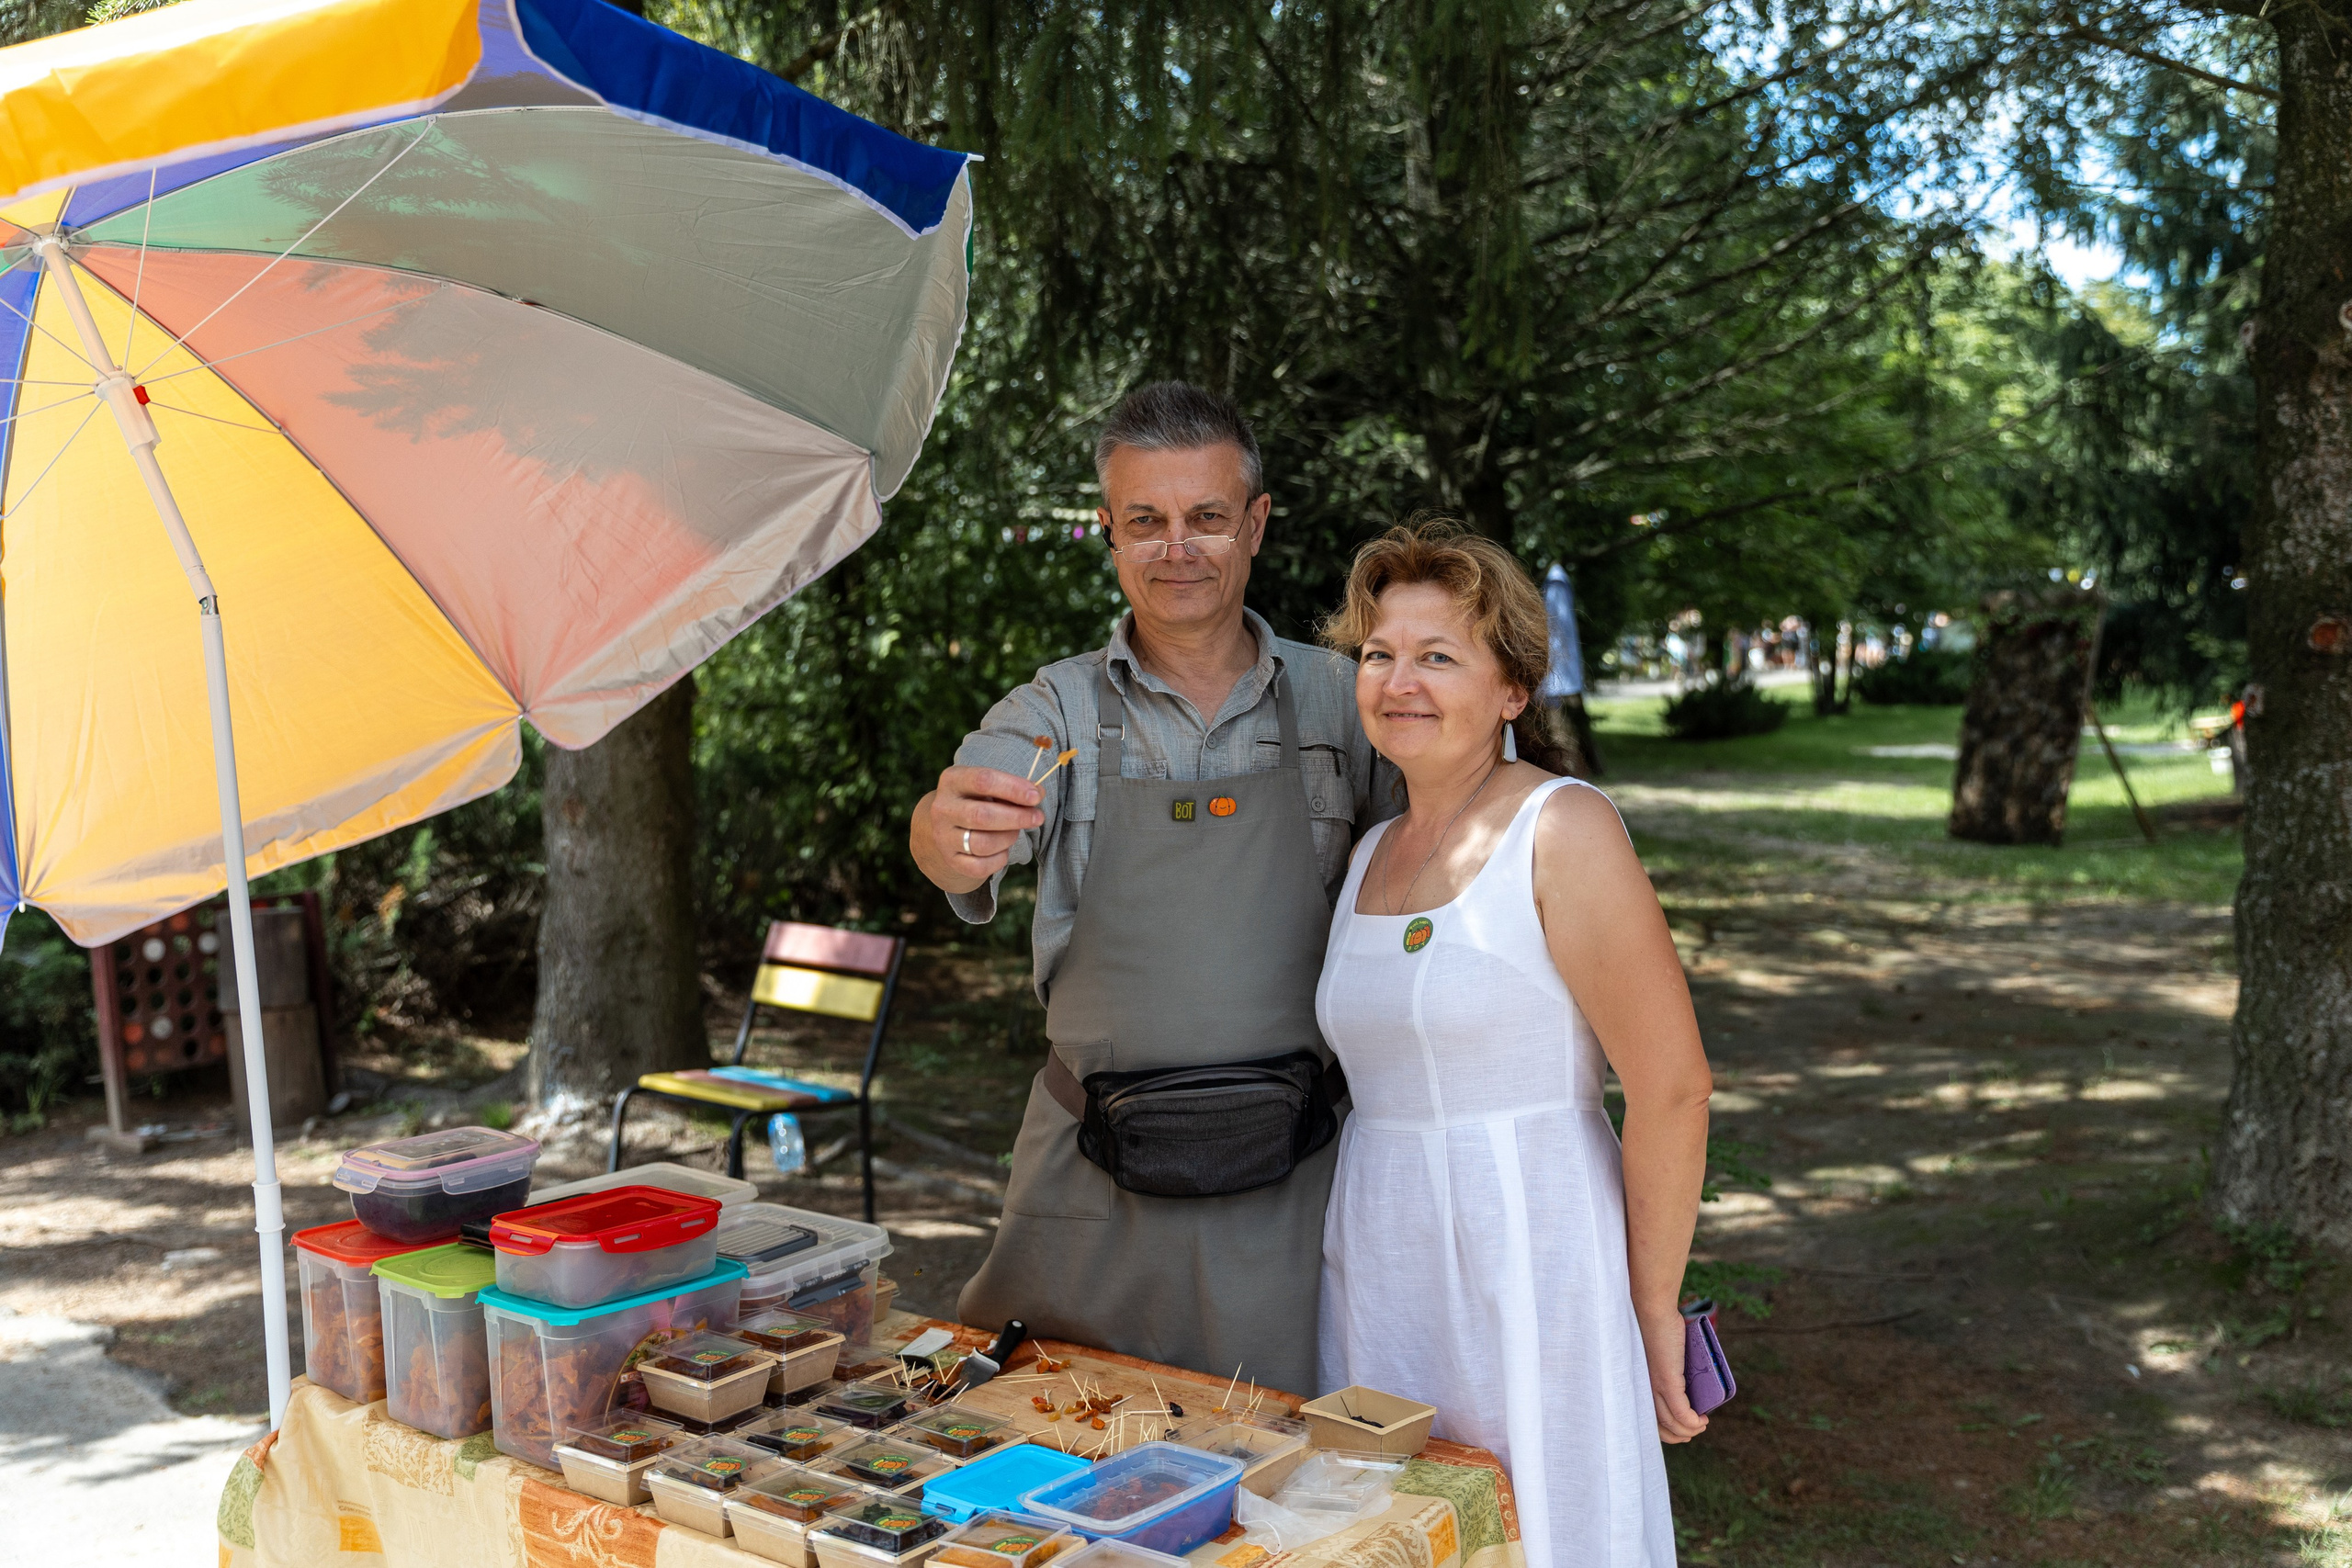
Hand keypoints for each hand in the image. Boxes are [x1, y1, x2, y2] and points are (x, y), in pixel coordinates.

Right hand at [918, 765, 1045, 889]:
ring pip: (983, 843)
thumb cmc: (977, 801)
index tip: (1036, 796)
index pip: (983, 781)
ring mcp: (943, 836)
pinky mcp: (951, 860)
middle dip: (1016, 817)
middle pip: (982, 815)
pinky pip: (980, 866)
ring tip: (1016, 832)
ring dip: (1009, 838)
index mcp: (952, 780)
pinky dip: (999, 860)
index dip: (1013, 788)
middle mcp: (943, 808)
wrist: (949, 827)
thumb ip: (1013, 788)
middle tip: (1038, 818)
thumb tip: (1038, 793)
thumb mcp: (989, 787)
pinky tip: (1003, 850)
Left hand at [1640, 1307, 1708, 1443]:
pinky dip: (1692, 1421)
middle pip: (1660, 1426)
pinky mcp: (1667, 1380)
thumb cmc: (1657, 1328)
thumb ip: (1670, 1369)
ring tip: (1702, 1423)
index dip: (1666, 1430)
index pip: (1649, 1418)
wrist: (1652, 1309)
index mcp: (1641, 1385)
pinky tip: (1701, 1421)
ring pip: (1672, 1422)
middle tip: (1695, 1430)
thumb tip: (1688, 1377)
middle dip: (1679, 1435)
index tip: (1682, 1430)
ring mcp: (1655, 1386)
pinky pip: (1681, 1412)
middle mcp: (1645, 1389)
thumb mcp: (1662, 1356)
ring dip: (1690, 1429)